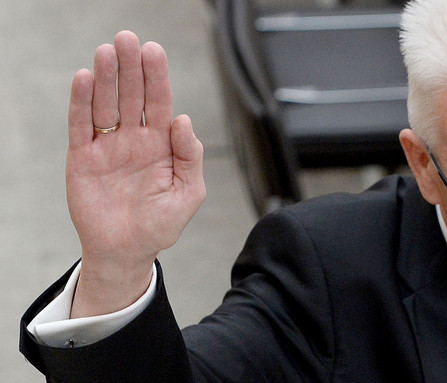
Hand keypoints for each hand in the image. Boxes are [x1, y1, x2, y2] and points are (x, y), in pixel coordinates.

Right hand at [67, 31, 205, 317]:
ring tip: (107, 51)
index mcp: (162, 144)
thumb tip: (185, 120)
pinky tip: (85, 79)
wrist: (126, 252)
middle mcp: (135, 139)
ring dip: (107, 78)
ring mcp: (108, 147)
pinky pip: (81, 126)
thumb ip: (190, 157)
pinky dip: (82, 102)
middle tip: (127, 39)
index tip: (154, 51)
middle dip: (131, 68)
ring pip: (106, 104)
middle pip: (132, 96)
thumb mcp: (188, 193)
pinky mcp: (83, 158)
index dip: (157, 77)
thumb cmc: (160, 225)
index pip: (161, 103)